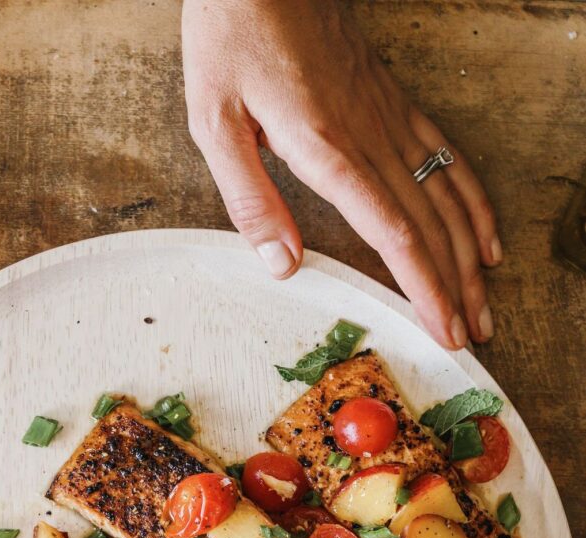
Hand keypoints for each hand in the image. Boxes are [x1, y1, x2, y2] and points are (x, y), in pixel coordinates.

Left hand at [182, 0, 499, 348]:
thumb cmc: (232, 37)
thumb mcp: (215, 122)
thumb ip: (250, 199)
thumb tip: (283, 266)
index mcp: (327, 150)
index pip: (395, 235)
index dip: (425, 289)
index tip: (445, 330)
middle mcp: (369, 136)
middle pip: (430, 226)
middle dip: (456, 288)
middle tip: (474, 337)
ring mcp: (387, 117)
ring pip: (446, 196)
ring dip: (471, 254)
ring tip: (485, 302)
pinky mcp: (391, 102)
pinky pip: (446, 156)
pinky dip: (472, 200)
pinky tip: (484, 234)